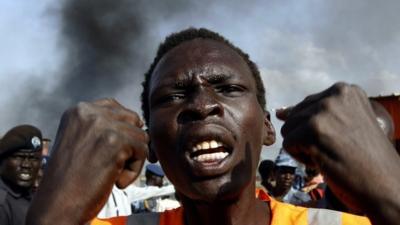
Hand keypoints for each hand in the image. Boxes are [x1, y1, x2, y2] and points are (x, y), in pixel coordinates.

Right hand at [27, 99, 148, 224]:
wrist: (57, 205)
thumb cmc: (71, 179)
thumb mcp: (80, 141)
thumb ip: (102, 127)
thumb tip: (138, 123)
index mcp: (78, 110)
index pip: (115, 108)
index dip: (122, 130)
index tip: (113, 151)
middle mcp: (89, 112)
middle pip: (132, 120)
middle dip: (130, 143)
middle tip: (116, 164)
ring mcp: (102, 125)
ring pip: (141, 136)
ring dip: (132, 159)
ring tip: (113, 173)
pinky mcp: (115, 141)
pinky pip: (143, 151)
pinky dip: (134, 170)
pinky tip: (116, 181)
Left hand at [278, 82, 399, 223]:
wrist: (384, 185)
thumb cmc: (364, 157)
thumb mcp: (343, 124)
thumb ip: (312, 113)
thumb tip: (278, 112)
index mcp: (345, 90)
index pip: (306, 105)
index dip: (316, 129)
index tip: (341, 139)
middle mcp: (335, 95)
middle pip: (295, 116)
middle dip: (307, 137)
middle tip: (336, 148)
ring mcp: (324, 112)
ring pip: (289, 130)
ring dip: (304, 147)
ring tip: (330, 153)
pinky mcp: (313, 130)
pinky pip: (287, 144)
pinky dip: (301, 158)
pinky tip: (324, 161)